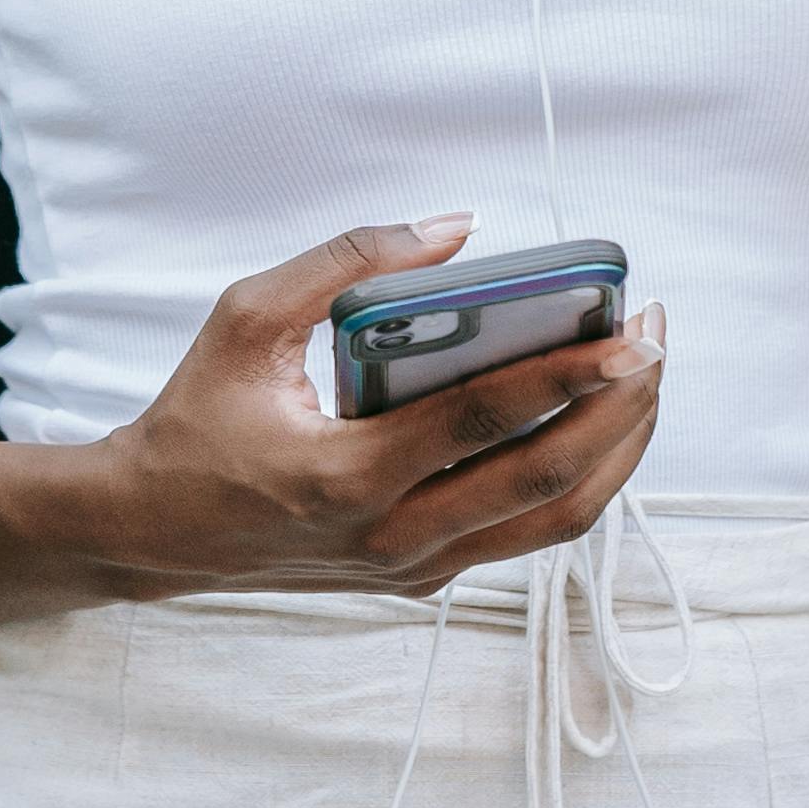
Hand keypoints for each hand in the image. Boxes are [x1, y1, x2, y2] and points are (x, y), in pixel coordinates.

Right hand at [60, 215, 664, 598]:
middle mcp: (393, 538)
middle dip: (621, 410)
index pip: (483, 422)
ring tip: (644, 381)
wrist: (152, 534)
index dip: (567, 375)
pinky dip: (576, 479)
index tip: (630, 334)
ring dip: (616, 452)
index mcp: (347, 476)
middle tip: (656, 342)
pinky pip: (524, 533)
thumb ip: (345, 261)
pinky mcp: (424, 578)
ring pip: (554, 523)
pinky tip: (596, 423)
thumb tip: (454, 229)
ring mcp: (415, 569)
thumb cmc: (196, 419)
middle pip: (547, 482)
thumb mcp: (246, 318)